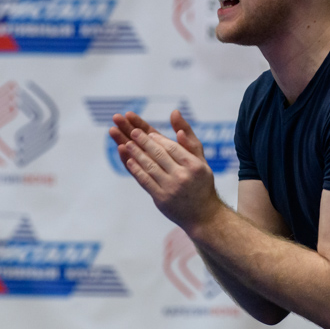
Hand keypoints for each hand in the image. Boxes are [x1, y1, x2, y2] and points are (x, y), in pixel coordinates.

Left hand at [115, 111, 219, 231]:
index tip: (145, 130)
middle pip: (158, 154)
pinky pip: (145, 181)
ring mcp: (171, 188)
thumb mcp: (201, 159)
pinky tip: (129, 160)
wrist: (203, 216)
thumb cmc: (201, 183)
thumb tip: (174, 113)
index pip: (171, 147)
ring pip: (149, 166)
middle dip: (142, 141)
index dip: (156, 138)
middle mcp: (183, 175)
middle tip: (131, 132)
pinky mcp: (161, 199)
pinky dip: (136, 169)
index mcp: (194, 164)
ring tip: (126, 143)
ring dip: (136, 153)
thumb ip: (188, 137)